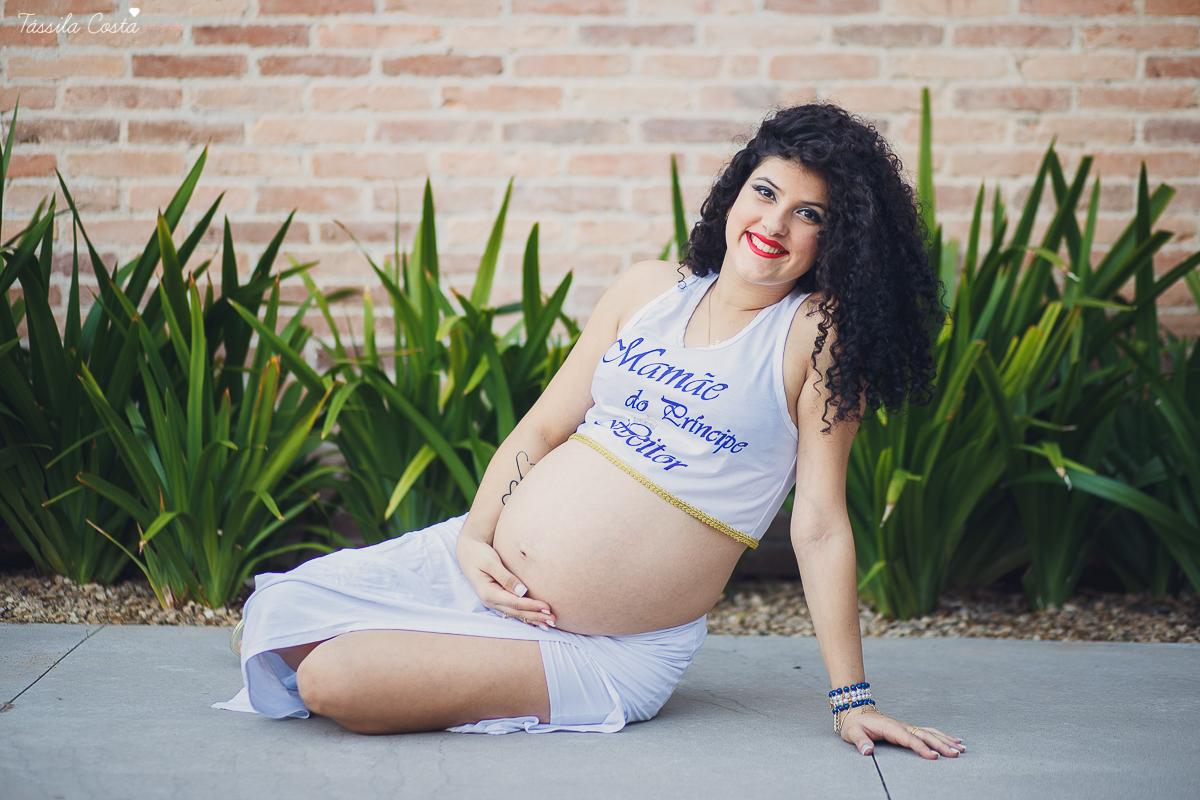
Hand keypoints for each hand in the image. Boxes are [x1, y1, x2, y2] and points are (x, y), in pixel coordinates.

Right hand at [456, 535, 555, 628]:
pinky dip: (526, 615)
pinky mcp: (497, 599)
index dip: (531, 605)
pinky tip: (537, 620)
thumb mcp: (491, 562)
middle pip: (516, 612)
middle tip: (553, 619)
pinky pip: (513, 610)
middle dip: (535, 616)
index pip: (514, 602)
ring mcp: (493, 602)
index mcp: (488, 593)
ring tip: (549, 624)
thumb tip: (522, 591)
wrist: (467, 552)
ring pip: (516, 614)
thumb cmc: (479, 554)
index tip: (547, 607)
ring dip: (532, 619)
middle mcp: (490, 601)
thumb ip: (506, 577)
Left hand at [840, 707, 964, 759]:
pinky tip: (955, 740)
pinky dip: (943, 735)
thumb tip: (867, 751)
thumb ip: (860, 741)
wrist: (856, 711)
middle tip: (956, 754)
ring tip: (961, 748)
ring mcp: (906, 726)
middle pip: (924, 735)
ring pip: (930, 732)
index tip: (934, 757)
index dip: (921, 747)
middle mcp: (902, 726)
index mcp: (890, 728)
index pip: (909, 739)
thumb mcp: (852, 733)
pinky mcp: (909, 728)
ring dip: (946, 740)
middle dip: (941, 745)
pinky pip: (928, 731)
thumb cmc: (855, 724)